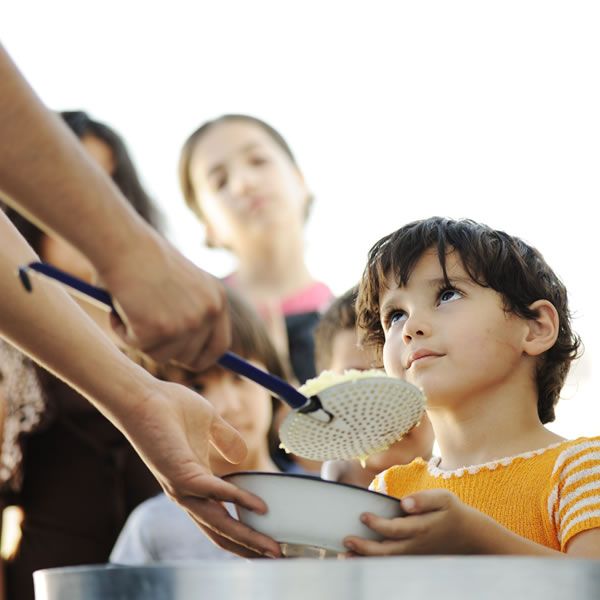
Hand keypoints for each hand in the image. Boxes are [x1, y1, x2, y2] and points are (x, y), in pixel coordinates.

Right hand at [99, 232, 229, 371]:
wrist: (123, 242)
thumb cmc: (144, 257)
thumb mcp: (182, 285)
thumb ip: (189, 312)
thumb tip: (186, 348)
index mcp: (217, 300)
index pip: (219, 346)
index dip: (201, 358)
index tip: (185, 361)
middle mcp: (207, 313)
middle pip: (188, 357)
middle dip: (164, 348)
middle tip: (143, 324)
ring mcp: (185, 324)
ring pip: (159, 354)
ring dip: (140, 338)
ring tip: (129, 305)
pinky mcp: (157, 330)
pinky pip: (134, 345)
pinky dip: (121, 330)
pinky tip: (119, 304)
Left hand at [114, 378, 280, 557]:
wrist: (145, 398)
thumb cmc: (172, 407)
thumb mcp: (210, 424)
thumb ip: (226, 440)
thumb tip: (241, 456)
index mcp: (197, 484)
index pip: (222, 520)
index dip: (244, 534)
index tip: (269, 543)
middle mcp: (189, 493)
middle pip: (222, 532)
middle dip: (250, 548)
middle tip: (278, 559)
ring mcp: (184, 488)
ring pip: (219, 524)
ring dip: (247, 538)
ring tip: (272, 548)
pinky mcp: (181, 475)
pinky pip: (215, 493)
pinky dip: (238, 501)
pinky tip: (259, 507)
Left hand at [343, 489, 488, 555]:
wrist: (470, 537)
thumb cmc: (453, 512)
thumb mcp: (443, 498)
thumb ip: (424, 499)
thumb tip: (404, 503)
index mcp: (421, 528)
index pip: (396, 529)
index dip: (378, 524)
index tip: (363, 516)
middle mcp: (415, 545)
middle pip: (387, 551)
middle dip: (365, 548)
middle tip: (346, 540)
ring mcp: (413, 555)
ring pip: (386, 561)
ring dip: (364, 559)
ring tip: (344, 556)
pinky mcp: (412, 558)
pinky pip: (390, 563)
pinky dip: (373, 563)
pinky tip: (358, 559)